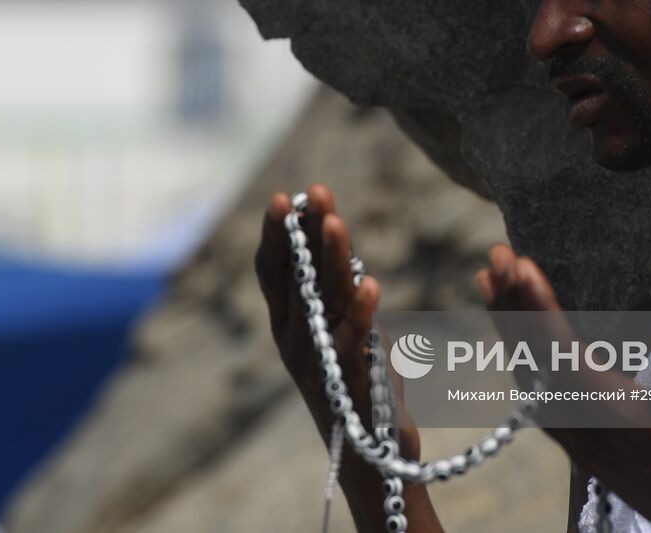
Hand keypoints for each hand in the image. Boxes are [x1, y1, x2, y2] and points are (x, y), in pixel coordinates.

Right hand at [255, 185, 441, 532]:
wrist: (374, 457)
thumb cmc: (362, 387)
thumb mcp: (346, 331)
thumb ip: (338, 292)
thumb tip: (335, 240)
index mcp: (291, 328)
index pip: (276, 273)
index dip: (277, 235)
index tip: (284, 198)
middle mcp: (297, 344)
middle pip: (297, 280)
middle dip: (302, 234)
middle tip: (308, 193)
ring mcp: (320, 367)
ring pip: (323, 303)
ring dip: (332, 260)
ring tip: (336, 221)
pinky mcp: (349, 386)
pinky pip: (353, 344)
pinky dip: (361, 313)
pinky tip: (370, 282)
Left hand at [476, 244, 650, 532]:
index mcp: (618, 410)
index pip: (562, 349)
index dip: (538, 305)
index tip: (521, 265)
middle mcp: (587, 427)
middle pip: (533, 357)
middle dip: (511, 303)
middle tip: (495, 256)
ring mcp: (580, 442)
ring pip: (528, 377)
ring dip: (510, 329)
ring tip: (492, 284)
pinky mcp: (582, 451)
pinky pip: (537, 399)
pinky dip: (522, 361)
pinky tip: (515, 340)